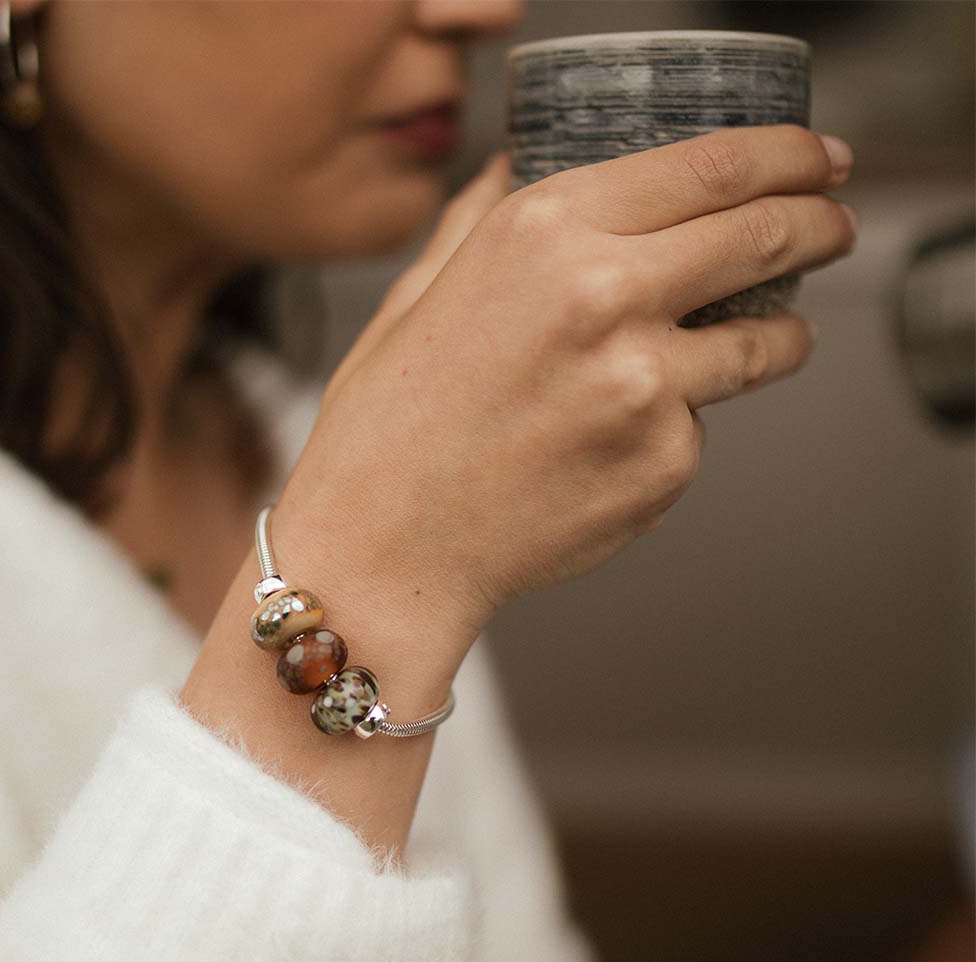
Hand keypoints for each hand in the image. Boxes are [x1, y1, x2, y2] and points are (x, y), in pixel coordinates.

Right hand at [279, 125, 857, 639]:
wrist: (387, 550)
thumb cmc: (388, 430)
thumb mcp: (417, 296)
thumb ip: (480, 219)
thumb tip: (515, 166)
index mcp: (544, 236)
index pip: (711, 166)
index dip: (785, 155)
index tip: (816, 160)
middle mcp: (606, 298)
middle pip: (765, 236)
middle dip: (818, 225)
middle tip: (831, 227)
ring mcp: (645, 389)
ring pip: (763, 344)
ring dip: (781, 335)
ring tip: (767, 338)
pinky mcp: (664, 467)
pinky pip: (699, 429)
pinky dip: (678, 425)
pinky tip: (614, 443)